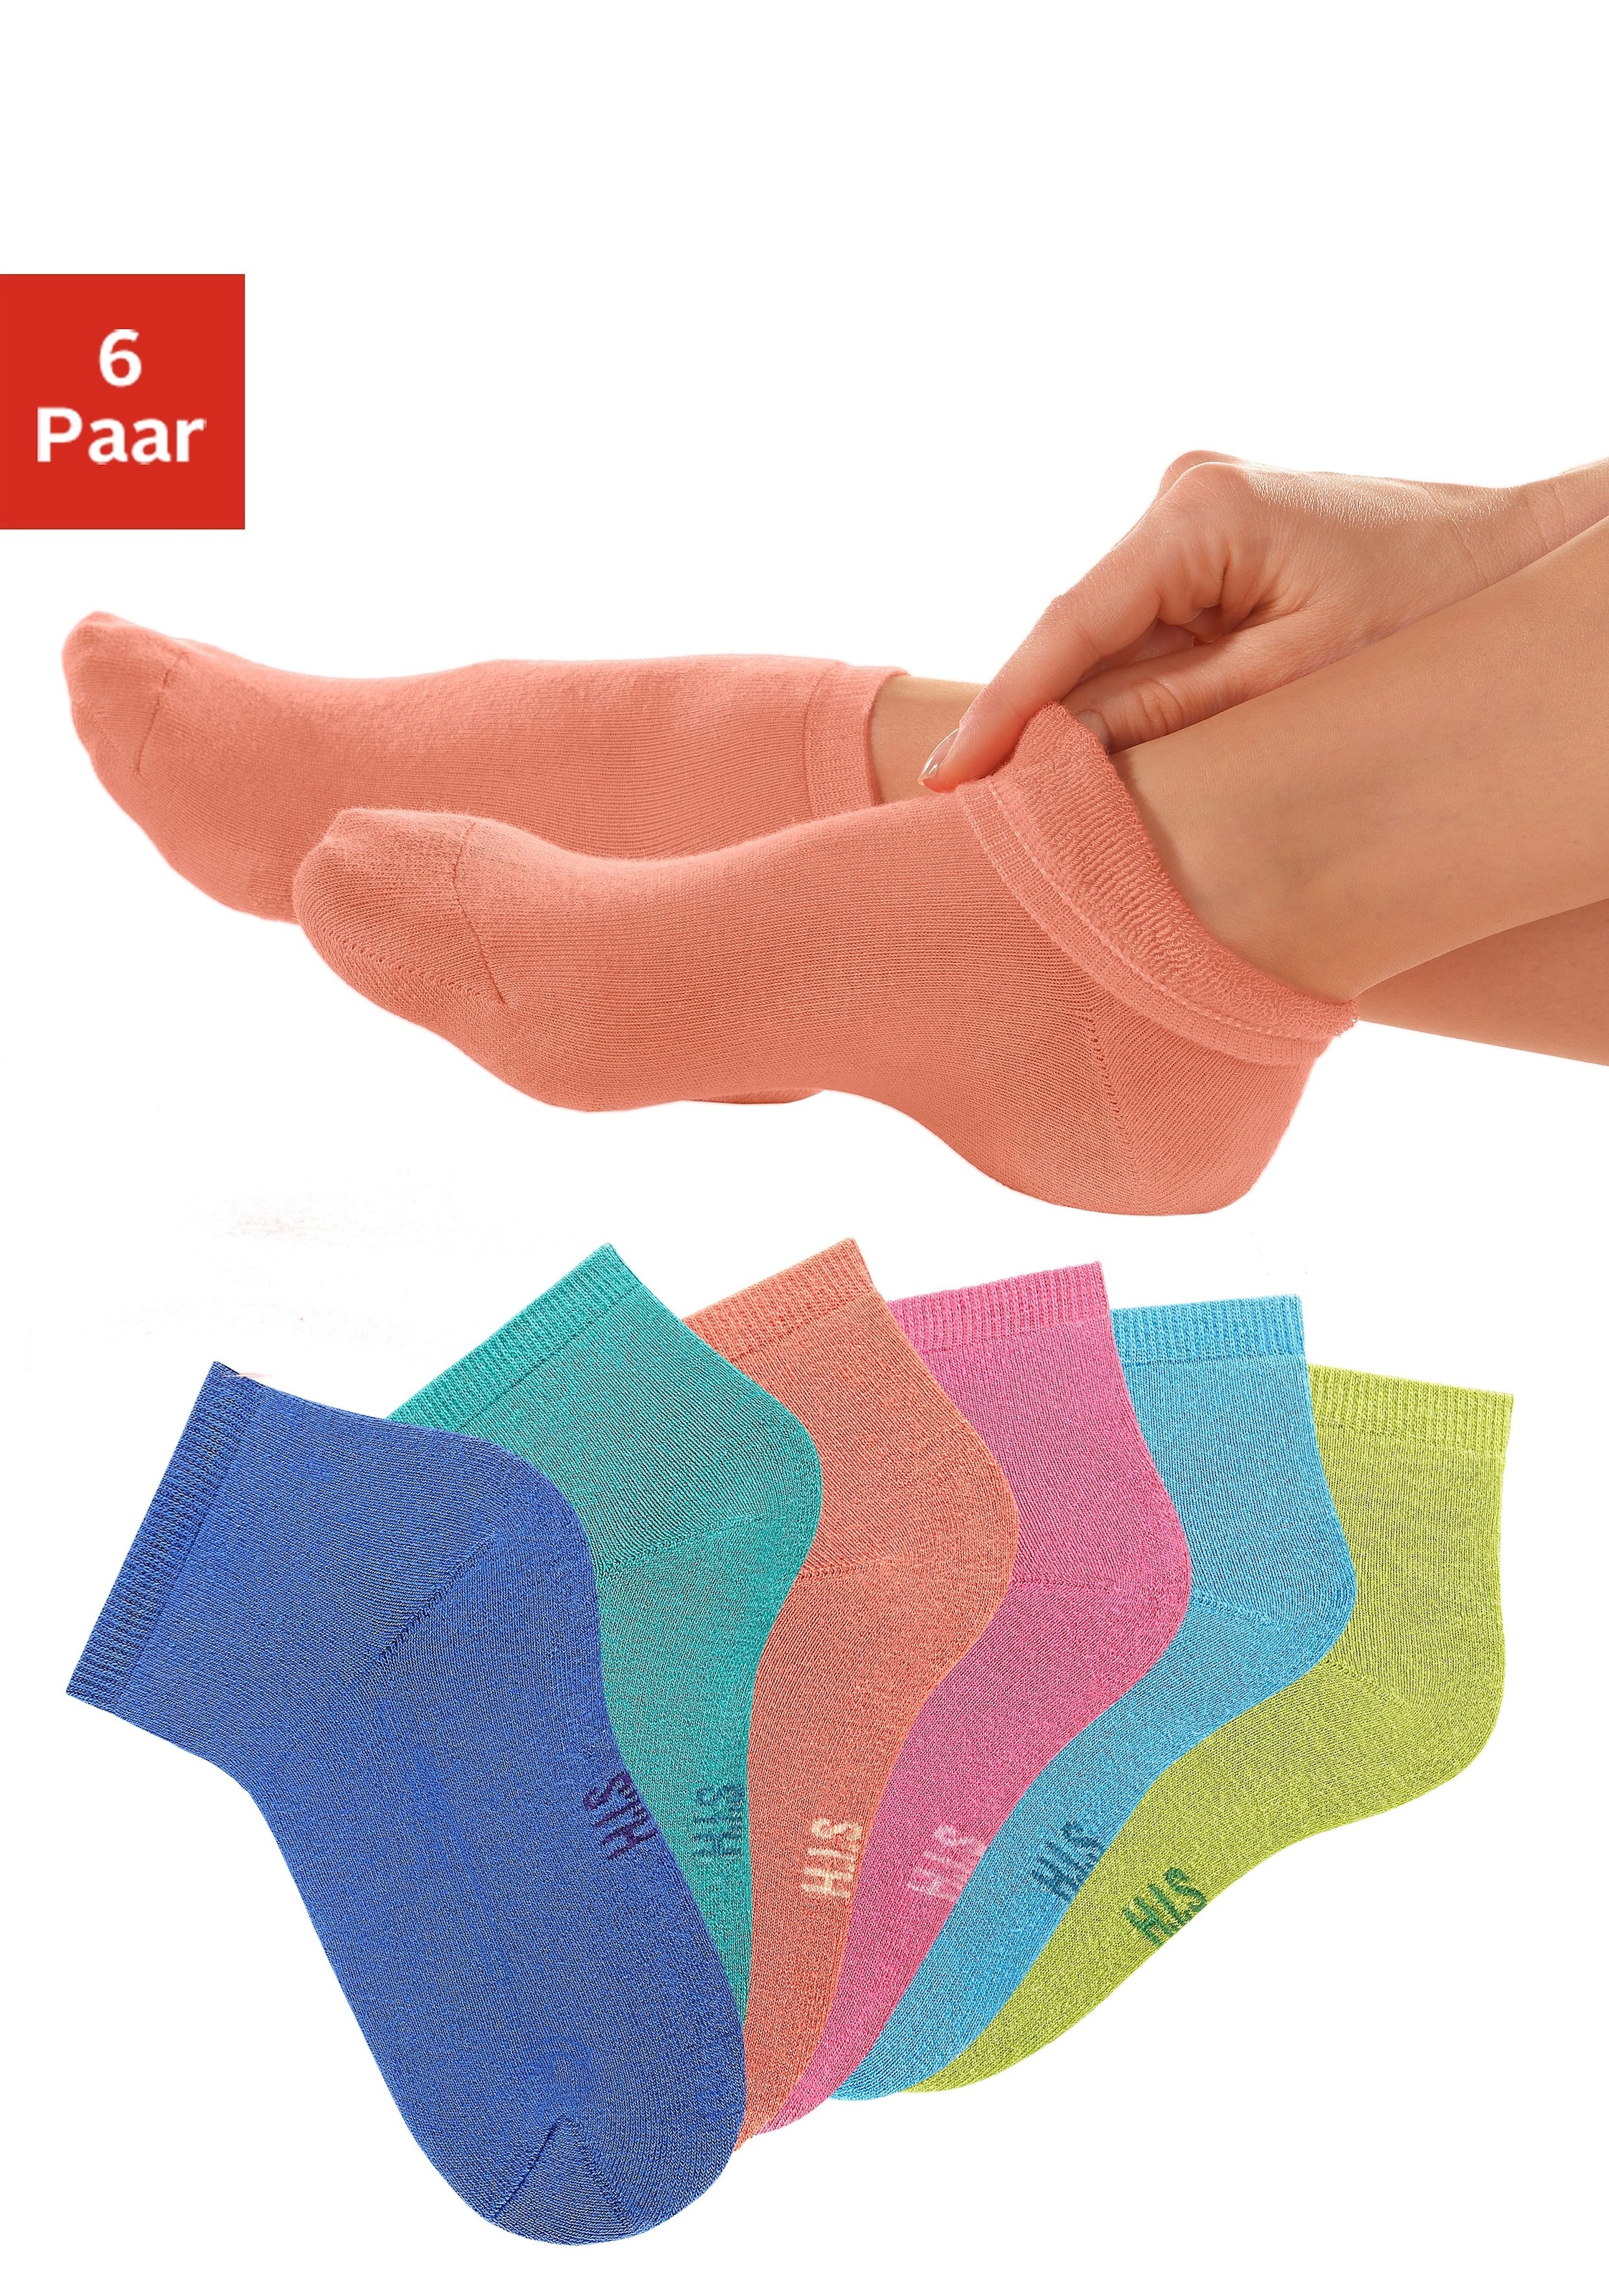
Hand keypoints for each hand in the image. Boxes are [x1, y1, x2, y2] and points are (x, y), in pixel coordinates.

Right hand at [923, 451, 1608, 786]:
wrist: (1516, 556)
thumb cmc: (1434, 612)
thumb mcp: (1294, 681)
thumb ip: (1170, 714)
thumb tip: (1060, 756)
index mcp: (1200, 513)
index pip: (1070, 624)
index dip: (1002, 708)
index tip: (945, 779)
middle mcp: (1183, 497)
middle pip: (1078, 632)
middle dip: (1027, 718)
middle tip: (957, 807)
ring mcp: (1194, 517)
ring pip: (1107, 637)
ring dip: (1076, 712)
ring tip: (1013, 796)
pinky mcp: (1211, 545)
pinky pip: (1143, 632)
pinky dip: (1122, 693)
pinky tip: (1088, 756)